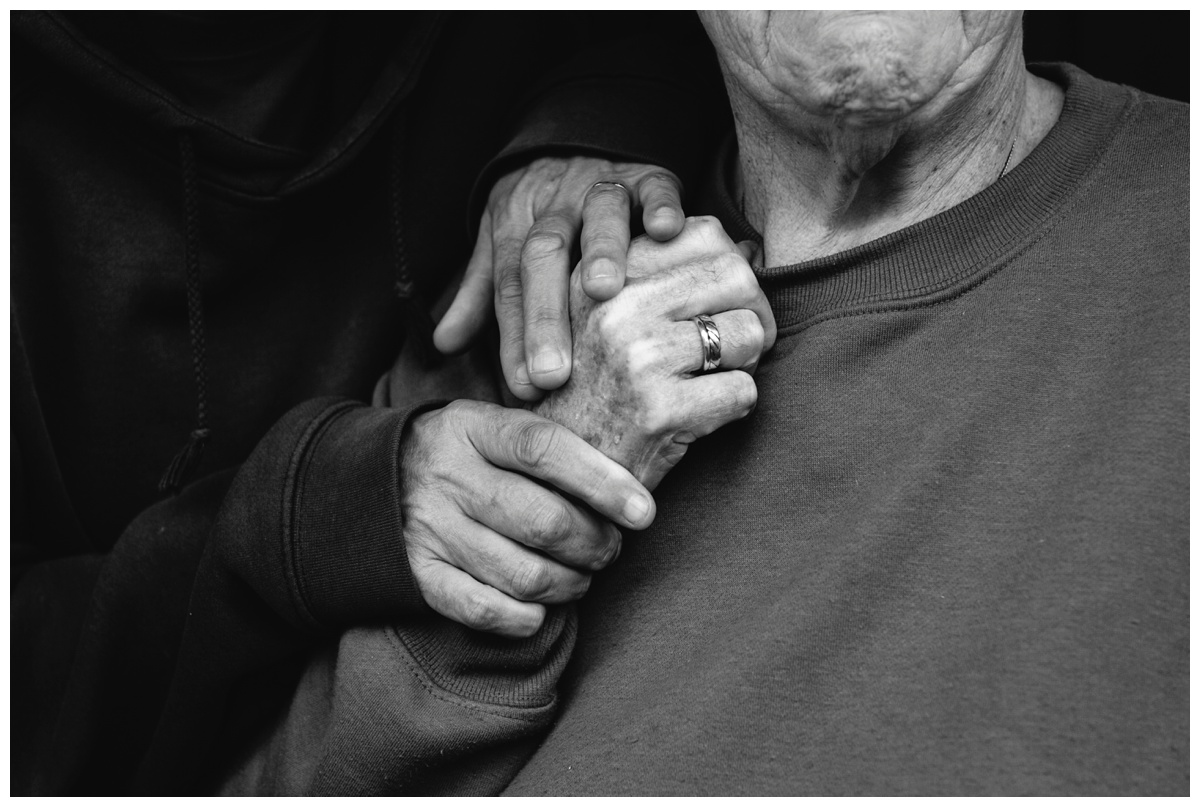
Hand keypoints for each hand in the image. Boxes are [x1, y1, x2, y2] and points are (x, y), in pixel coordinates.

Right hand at [401, 400, 655, 637]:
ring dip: (570, 584)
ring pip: (523, 573)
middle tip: (610, 548)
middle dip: (595, 544)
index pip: (545, 449)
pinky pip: (481, 608)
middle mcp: (449, 477)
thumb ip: (544, 442)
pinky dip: (522, 617)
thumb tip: (624, 479)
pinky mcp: (417, 574)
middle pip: (544, 521)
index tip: (643, 511)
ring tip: (582, 576)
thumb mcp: (490, 423)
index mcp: (473, 428)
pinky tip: (540, 609)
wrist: (364, 478)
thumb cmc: (459, 452)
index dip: (603, 482)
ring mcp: (431, 529)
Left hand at [432, 157, 685, 400]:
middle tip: (553, 371)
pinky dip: (661, 204)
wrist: (573, 138)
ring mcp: (601, 186)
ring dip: (603, 249)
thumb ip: (480, 294)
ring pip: (599, 214)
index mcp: (515, 225)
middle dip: (547, 314)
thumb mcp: (501, 243)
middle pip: (545, 255)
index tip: (524, 387)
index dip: (514, 336)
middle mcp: (555, 205)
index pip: (509, 284)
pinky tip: (667, 231)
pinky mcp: (647, 176)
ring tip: (604, 291)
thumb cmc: (541, 210)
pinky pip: (654, 186)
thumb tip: (443, 344)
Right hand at [536, 216, 776, 489]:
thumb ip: (671, 273)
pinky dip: (734, 409)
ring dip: (743, 364)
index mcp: (597, 271)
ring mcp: (635, 357)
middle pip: (736, 276)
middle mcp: (612, 306)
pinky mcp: (659, 410)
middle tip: (727, 350)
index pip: (703, 233)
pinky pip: (744, 391)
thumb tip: (752, 248)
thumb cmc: (596, 390)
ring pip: (749, 334)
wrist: (558, 477)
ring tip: (706, 383)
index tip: (714, 306)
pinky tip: (697, 419)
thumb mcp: (613, 317)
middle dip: (748, 314)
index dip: (727, 270)